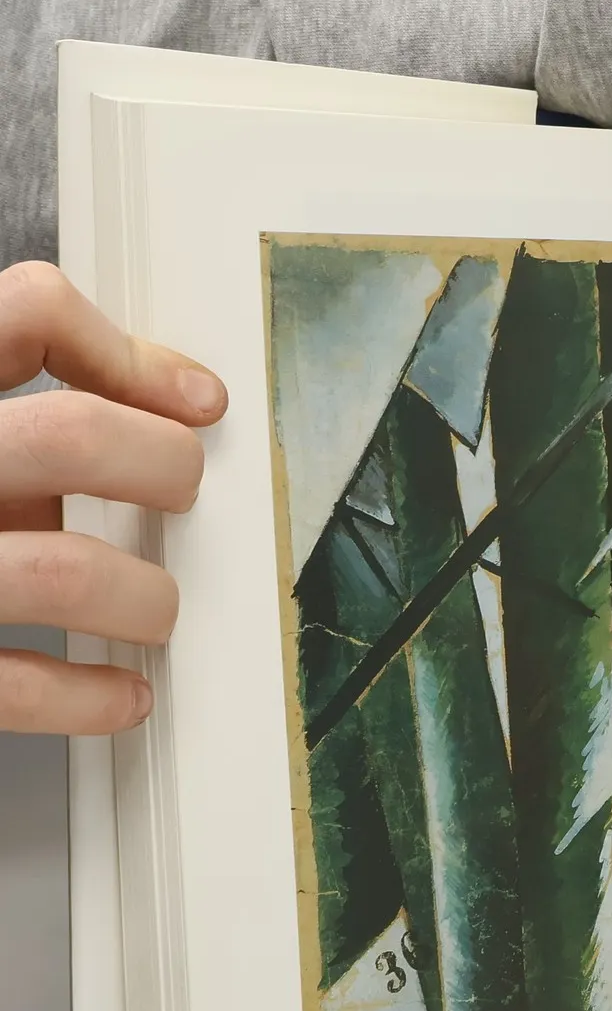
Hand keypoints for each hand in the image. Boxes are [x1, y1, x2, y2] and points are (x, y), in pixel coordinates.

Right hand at [0, 262, 226, 733]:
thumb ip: (16, 423)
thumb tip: (161, 409)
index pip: (28, 315)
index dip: (130, 355)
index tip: (196, 403)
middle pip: (73, 437)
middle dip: (162, 467)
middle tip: (178, 494)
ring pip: (66, 571)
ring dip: (141, 598)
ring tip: (150, 610)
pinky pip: (18, 683)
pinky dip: (92, 695)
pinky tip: (120, 693)